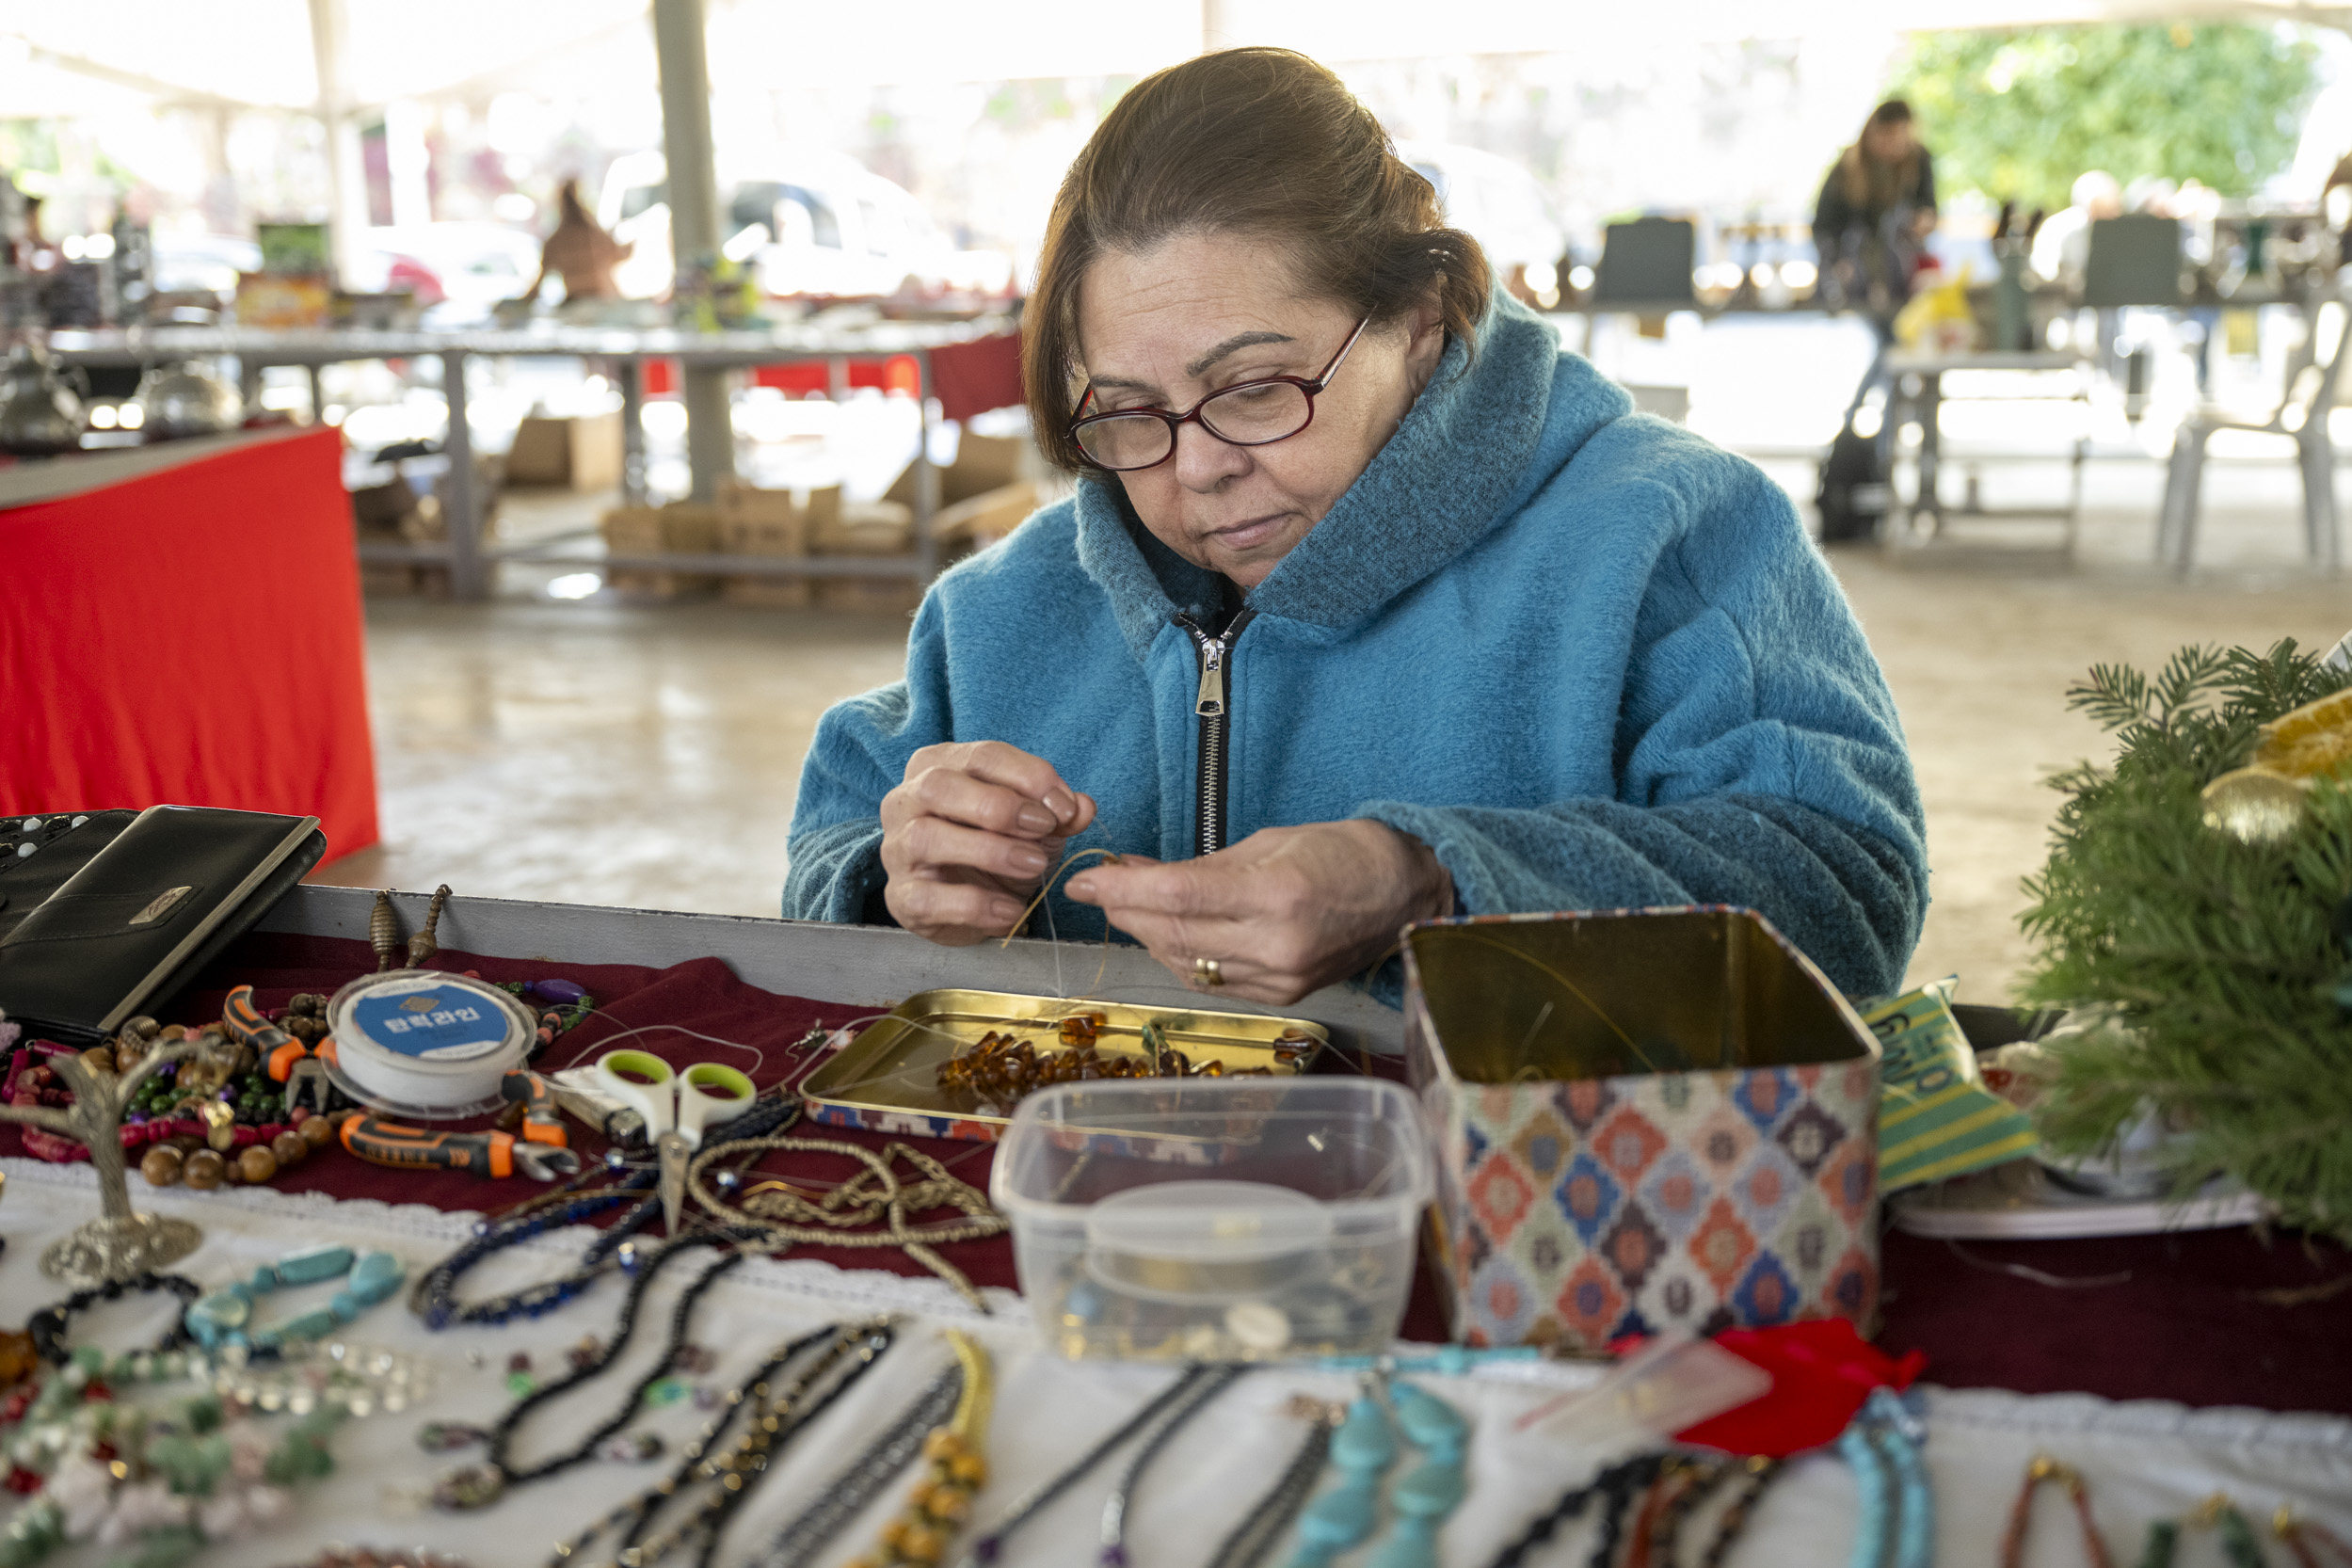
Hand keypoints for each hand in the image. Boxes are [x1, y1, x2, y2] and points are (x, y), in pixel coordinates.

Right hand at [879, 741, 1095, 945]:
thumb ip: (1059, 814)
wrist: (969, 907)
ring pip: (927, 836)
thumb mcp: (1034, 827)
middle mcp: (907, 801)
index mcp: (938, 767)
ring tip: (1034, 865)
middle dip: (1000, 805)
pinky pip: (929, 897)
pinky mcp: (900, 897)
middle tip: (1045, 828)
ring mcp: (897, 849)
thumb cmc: (994, 851)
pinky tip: (1010, 910)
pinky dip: (975, 904)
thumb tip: (1083, 806)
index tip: (1065, 806)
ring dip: (989, 849)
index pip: (981, 756)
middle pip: (940, 785)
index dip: (1028, 776)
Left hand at [1064, 820, 1453, 1005]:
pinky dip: (1180, 957)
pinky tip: (1166, 935)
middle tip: (1099, 888)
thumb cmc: (1342, 854)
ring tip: (1128, 906)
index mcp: (1276, 895)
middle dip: (1127, 911)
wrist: (1403, 894)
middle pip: (1174, 935)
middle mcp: (1276, 945)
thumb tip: (1139, 873)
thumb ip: (1202, 866)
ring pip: (1186, 964)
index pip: (1178, 896)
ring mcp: (1280, 979)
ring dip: (1148, 935)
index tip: (1086, 879)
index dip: (1123, 889)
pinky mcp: (1282, 997)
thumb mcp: (1270, 842)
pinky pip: (1211, 981)